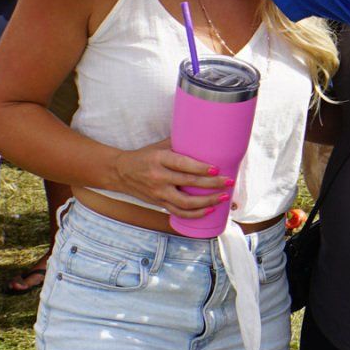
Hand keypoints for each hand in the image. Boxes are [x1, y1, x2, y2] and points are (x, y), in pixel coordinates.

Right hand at [108, 139, 231, 215]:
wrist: (120, 172)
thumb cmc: (145, 156)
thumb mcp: (159, 146)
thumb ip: (179, 143)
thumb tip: (205, 136)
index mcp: (159, 158)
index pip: (182, 164)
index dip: (200, 168)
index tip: (216, 168)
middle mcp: (158, 176)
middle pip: (188, 183)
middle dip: (212, 184)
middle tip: (229, 182)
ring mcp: (158, 192)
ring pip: (185, 202)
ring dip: (207, 202)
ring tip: (223, 197)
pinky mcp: (159, 203)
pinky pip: (178, 212)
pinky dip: (195, 214)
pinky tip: (209, 210)